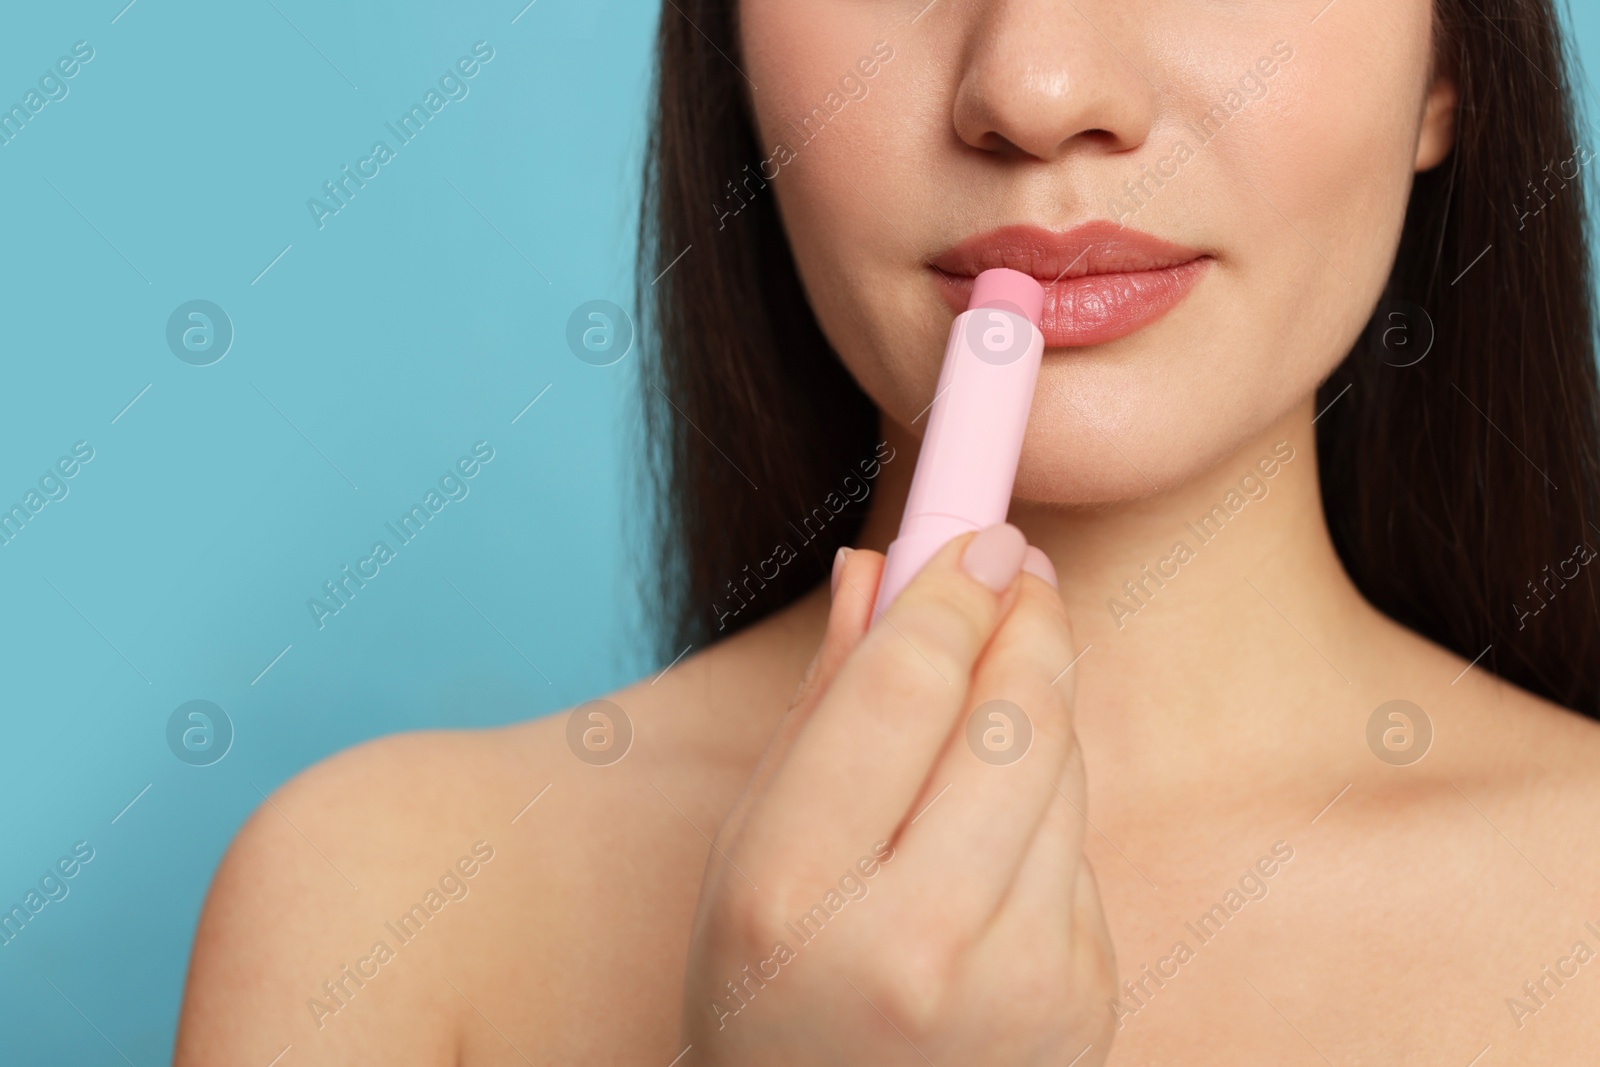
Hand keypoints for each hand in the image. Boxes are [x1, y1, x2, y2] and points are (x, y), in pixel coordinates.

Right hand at [679, 524, 1115, 1064]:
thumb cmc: (766, 990)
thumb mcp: (750, 849)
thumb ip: (818, 707)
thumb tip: (877, 569)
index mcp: (792, 895)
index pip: (902, 689)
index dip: (949, 593)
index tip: (977, 536)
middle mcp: (912, 944)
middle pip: (1012, 716)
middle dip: (1026, 624)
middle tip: (1019, 570)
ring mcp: (1015, 983)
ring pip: (1061, 770)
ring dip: (1032, 713)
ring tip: (974, 732)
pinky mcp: (1084, 1001)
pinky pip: (1077, 846)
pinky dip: (1040, 813)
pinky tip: (988, 847)